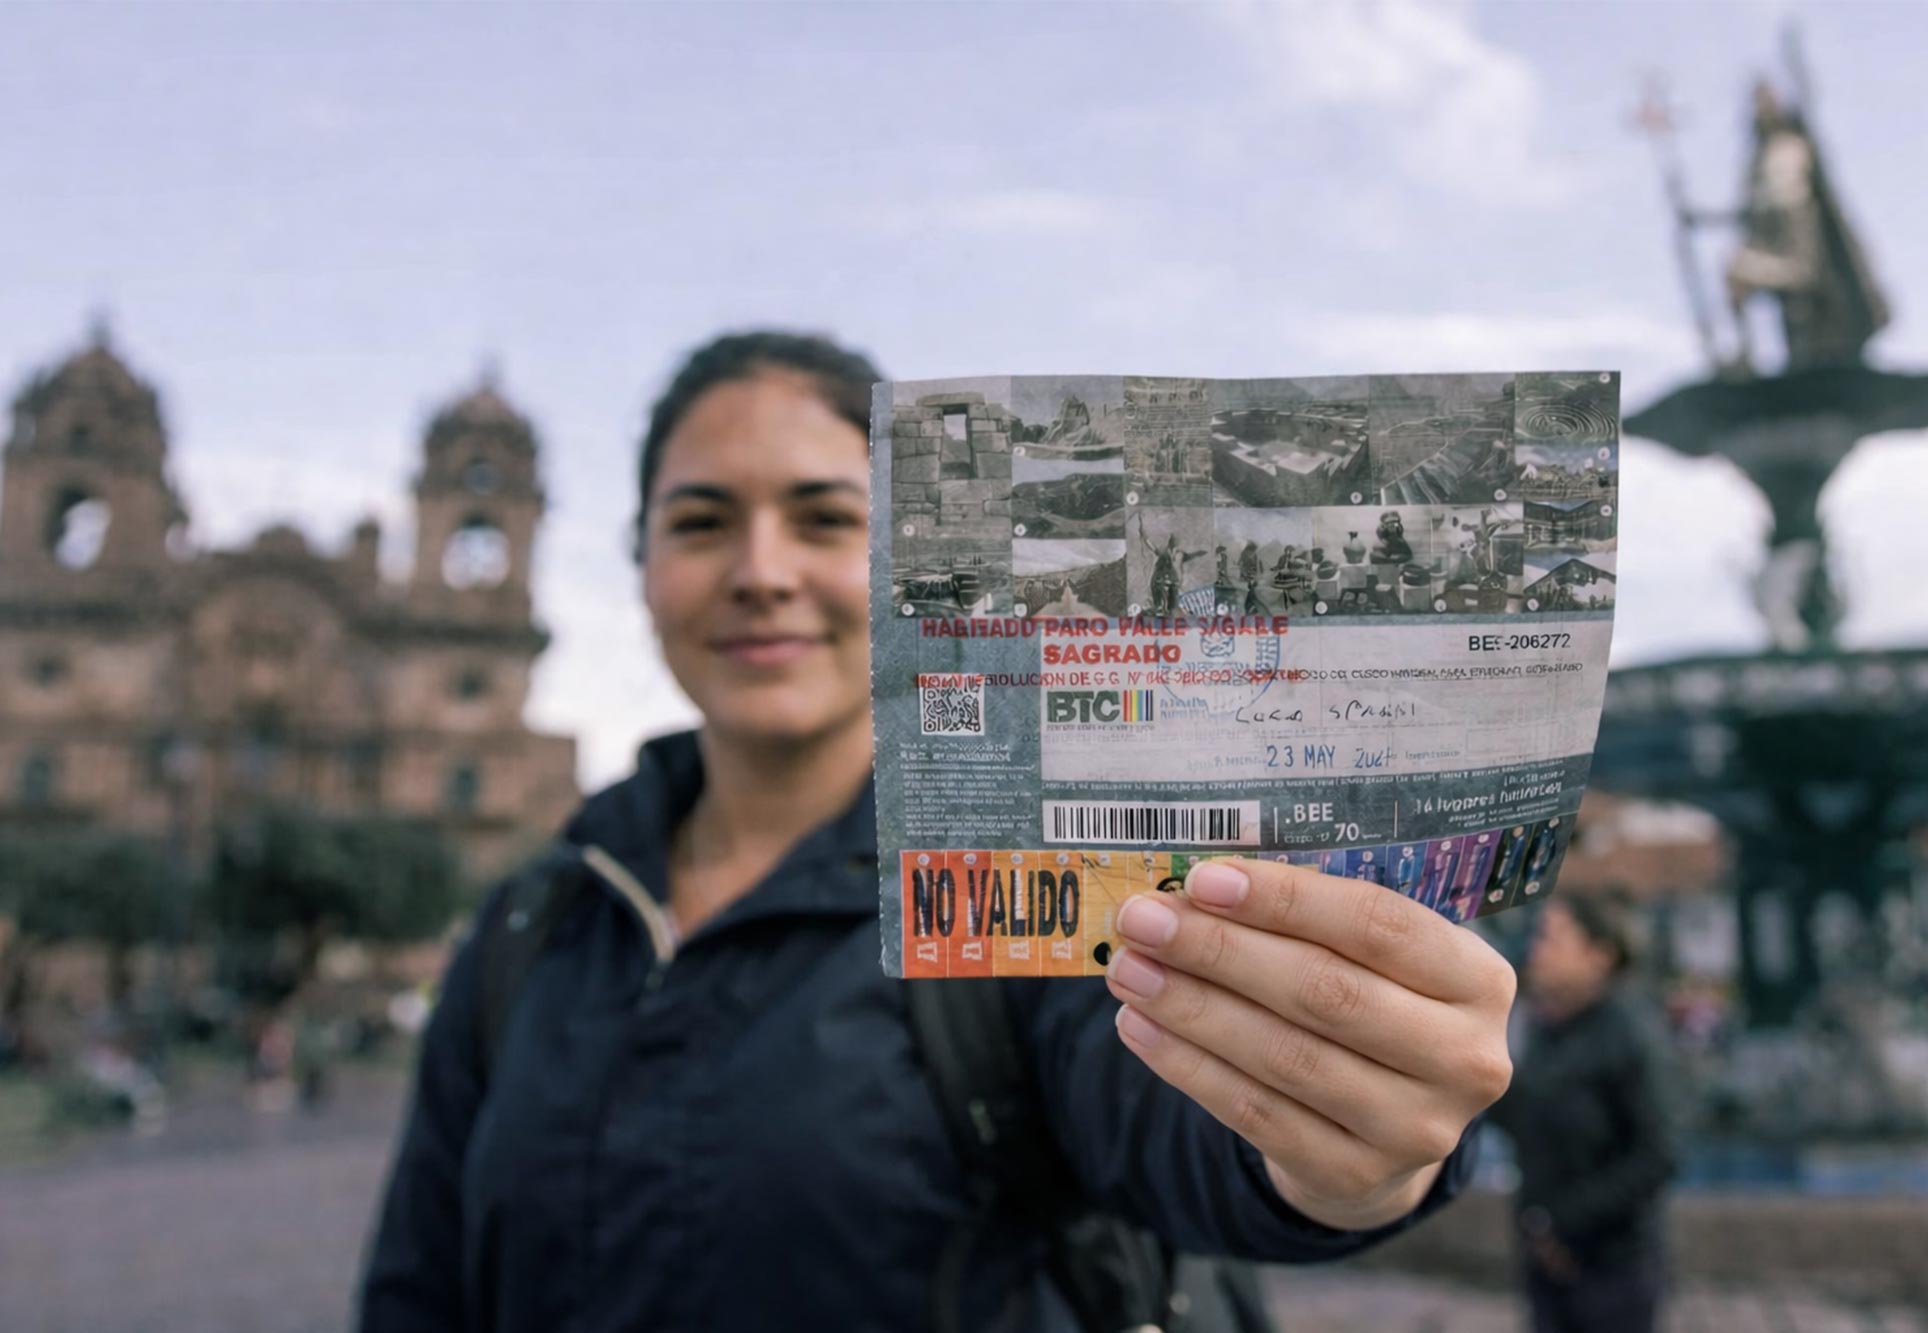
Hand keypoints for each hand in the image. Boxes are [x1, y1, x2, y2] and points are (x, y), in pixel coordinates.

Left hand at [1104, 857, 1515, 1230]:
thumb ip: (1312, 918)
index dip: (1285, 901)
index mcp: (1477, 979)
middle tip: (1143, 920)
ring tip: (1128, 969)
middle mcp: (1465, 1058)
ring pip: (1284, 1056)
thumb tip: (1198, 882)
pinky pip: (1255, 1113)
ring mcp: (1417, 1128)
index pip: (1377, 926)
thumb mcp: (1374, 957)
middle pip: (1324, 992)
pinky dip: (1188, 1065)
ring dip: (1192, 1007)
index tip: (1202, 878)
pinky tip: (1141, 1026)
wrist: (1389, 1127)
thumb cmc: (1372, 1004)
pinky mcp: (1356, 1176)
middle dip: (1220, 951)